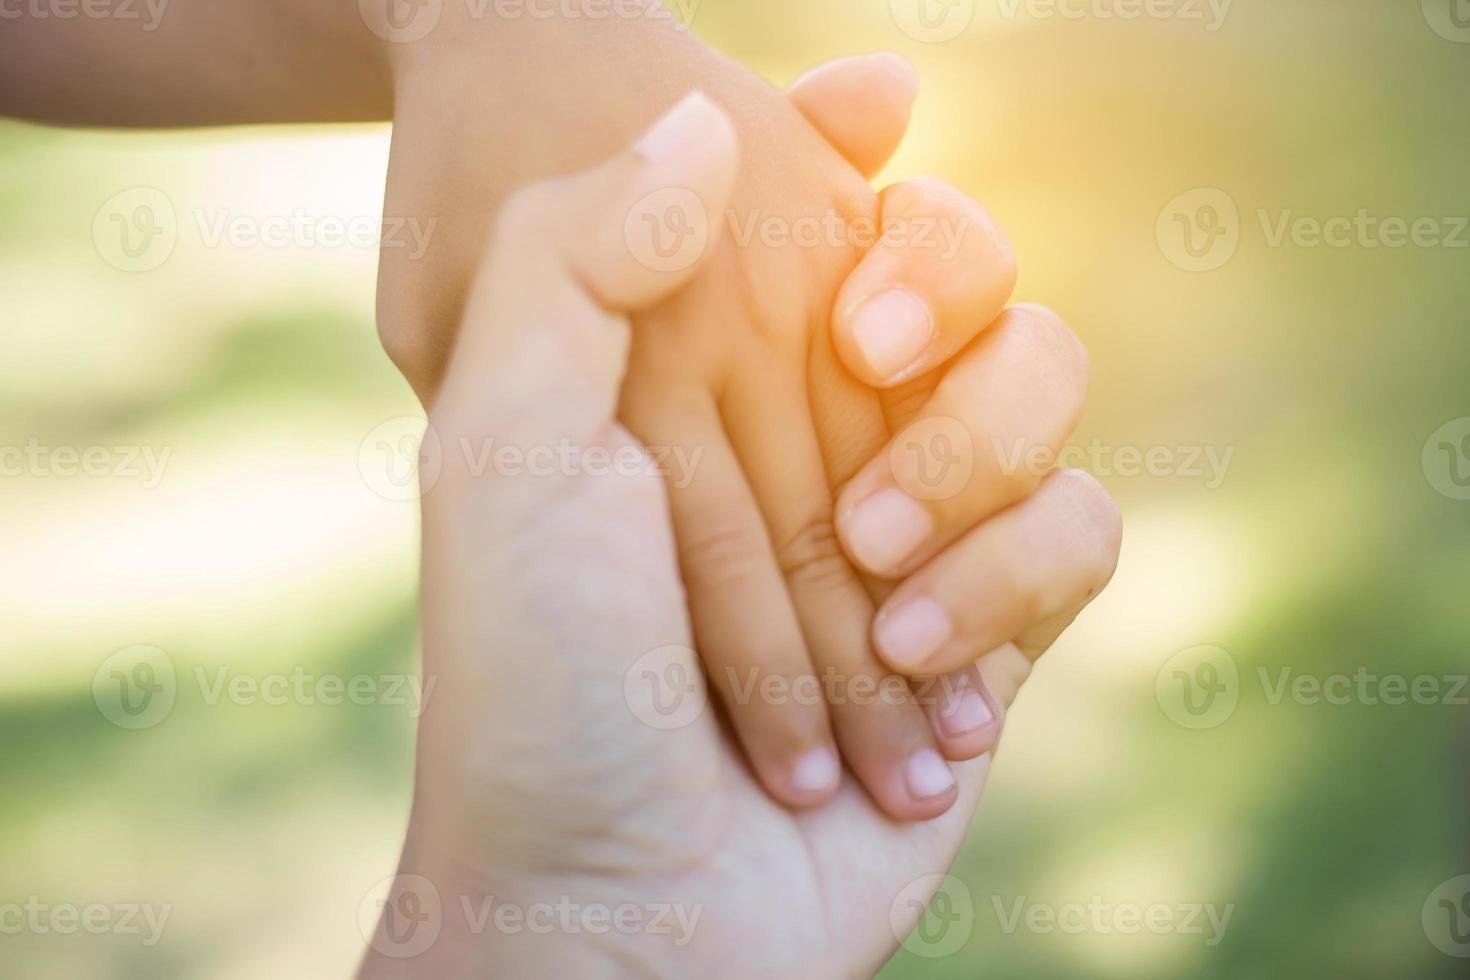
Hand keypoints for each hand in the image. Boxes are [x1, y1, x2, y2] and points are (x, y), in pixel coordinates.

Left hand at [376, 20, 1117, 820]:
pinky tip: (921, 665)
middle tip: (867, 351)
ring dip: (971, 462)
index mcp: (705, 372)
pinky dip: (1011, 581)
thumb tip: (702, 122)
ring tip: (873, 573)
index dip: (862, 163)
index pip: (826, 206)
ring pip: (1048, 386)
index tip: (860, 138)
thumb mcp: (503, 453)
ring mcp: (917, 528)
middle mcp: (818, 434)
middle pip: (967, 271)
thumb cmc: (539, 680)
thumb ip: (574, 262)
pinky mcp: (993, 628)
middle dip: (944, 294)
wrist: (622, 909)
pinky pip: (1082, 532)